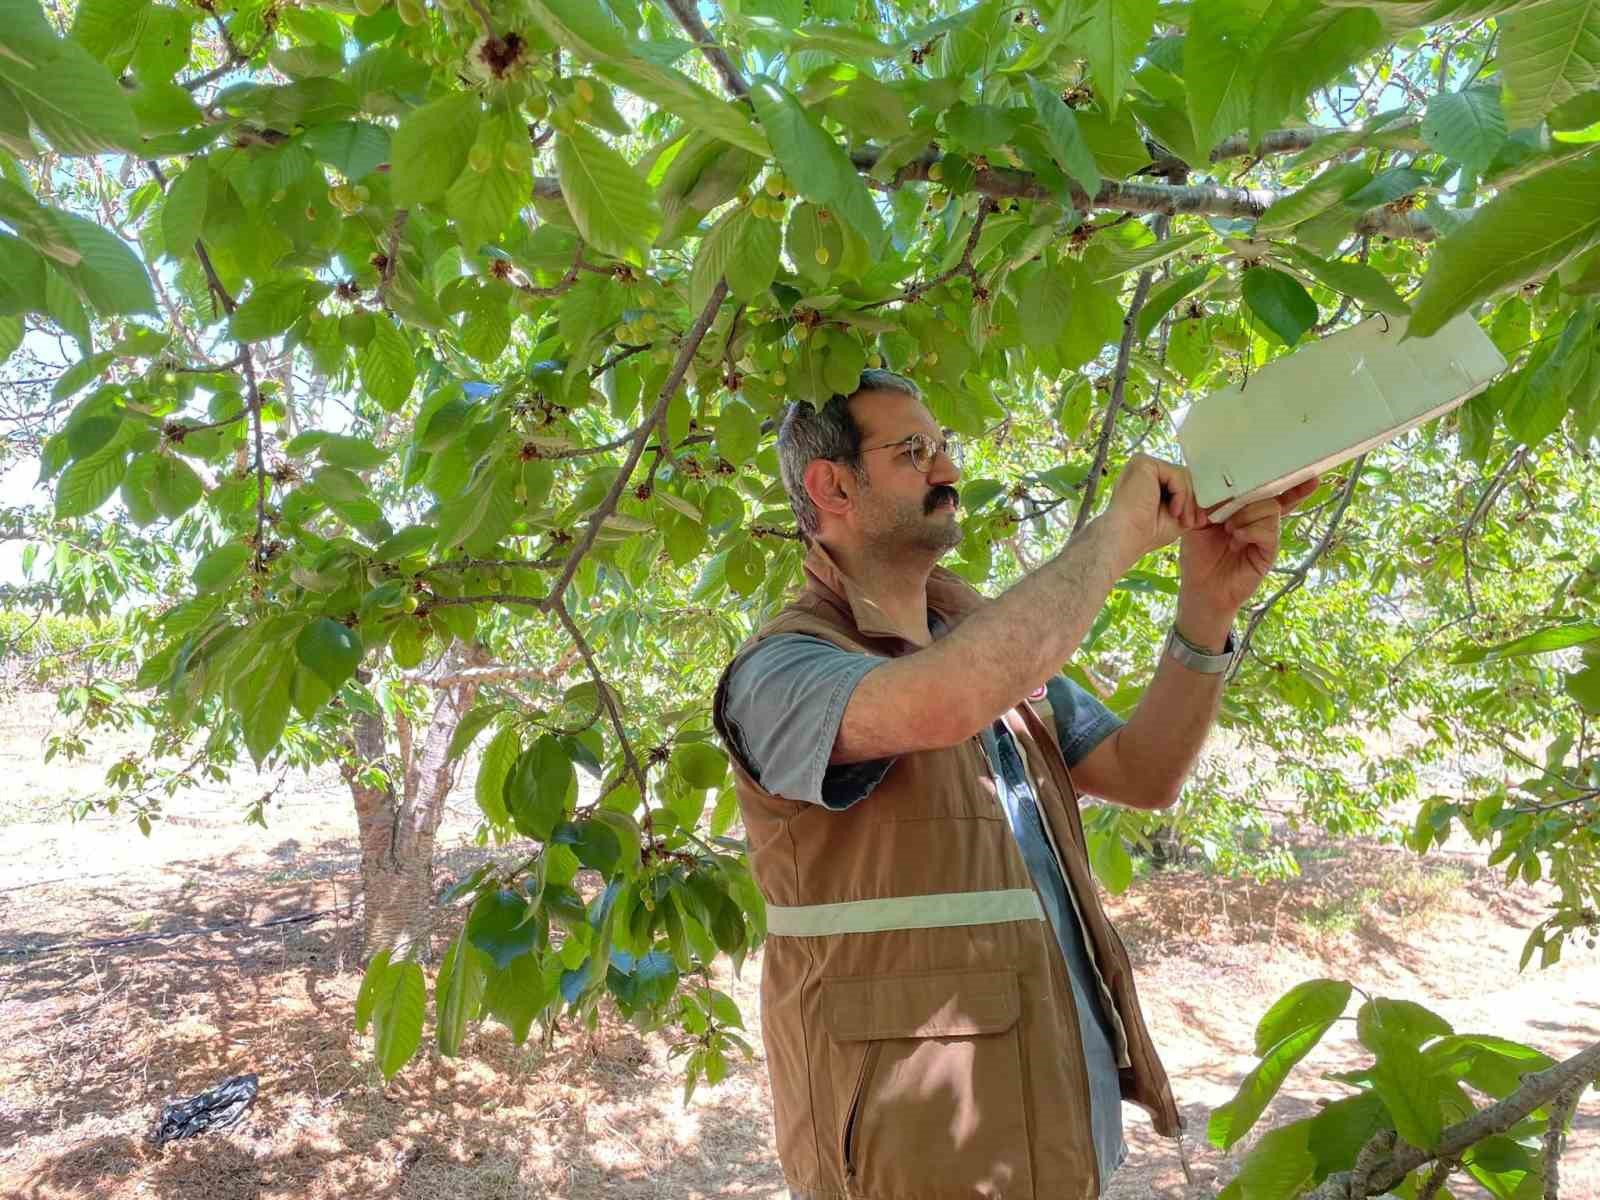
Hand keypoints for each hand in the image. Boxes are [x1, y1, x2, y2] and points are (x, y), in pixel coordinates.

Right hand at [1101, 454, 1206, 564]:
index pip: (1181, 481)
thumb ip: (1191, 501)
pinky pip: (1176, 473)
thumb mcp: (1178, 514)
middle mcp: (1145, 470)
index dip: (1193, 499)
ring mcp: (1143, 464)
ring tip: (1181, 519)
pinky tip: (1172, 510)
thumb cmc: (1147, 532)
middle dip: (1192, 501)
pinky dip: (1180, 494)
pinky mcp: (1143, 463)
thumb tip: (1214, 496)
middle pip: (1184, 476)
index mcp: (1150, 481)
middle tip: (1191, 522)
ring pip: (1183, 475)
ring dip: (1188, 500)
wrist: (1126, 537)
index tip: (1197, 520)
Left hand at [1176, 478, 1322, 639]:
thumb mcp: (1198, 522)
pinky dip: (1251, 530)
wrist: (1200, 588)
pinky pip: (1269, 530)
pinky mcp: (1268, 552)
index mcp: (1244, 510)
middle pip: (1272, 494)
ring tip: (1229, 529)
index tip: (1304, 468)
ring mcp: (1266, 535)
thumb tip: (1219, 483)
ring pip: (1270, 509)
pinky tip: (1237, 538)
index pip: (1268, 490)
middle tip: (1234, 504)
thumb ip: (1209, 501)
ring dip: (1246, 515)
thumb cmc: (1198, 555)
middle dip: (1258, 491)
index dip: (1286, 479)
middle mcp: (1260, 521)